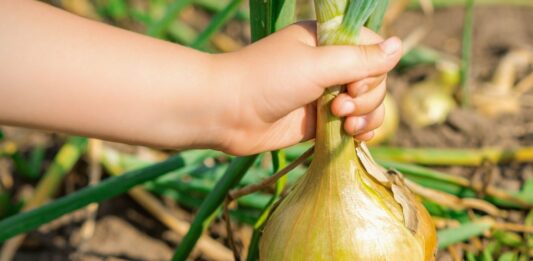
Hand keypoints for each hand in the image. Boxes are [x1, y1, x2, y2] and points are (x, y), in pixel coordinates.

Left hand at [213, 21, 401, 155]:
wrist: (227, 113)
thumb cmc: (268, 79)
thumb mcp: (317, 64)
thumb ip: (361, 58)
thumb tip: (401, 46)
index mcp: (328, 40)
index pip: (373, 49)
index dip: (374, 69)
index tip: (354, 82)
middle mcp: (329, 65)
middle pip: (374, 79)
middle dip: (366, 97)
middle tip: (339, 106)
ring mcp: (325, 95)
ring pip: (368, 105)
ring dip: (365, 117)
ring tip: (343, 124)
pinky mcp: (319, 122)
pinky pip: (353, 126)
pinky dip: (359, 132)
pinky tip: (352, 137)